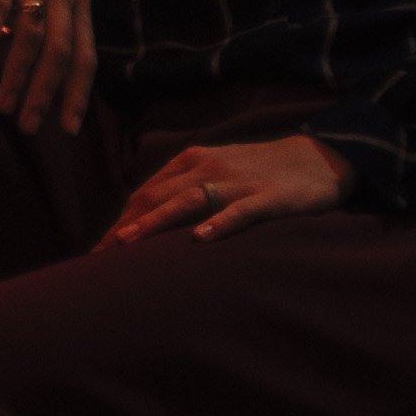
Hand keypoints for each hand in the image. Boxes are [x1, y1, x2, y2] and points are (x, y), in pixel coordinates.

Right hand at [0, 0, 91, 131]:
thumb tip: (43, 72)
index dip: (76, 93)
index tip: (65, 130)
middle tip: (28, 126)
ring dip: (18, 72)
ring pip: (31, 31)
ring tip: (2, 104)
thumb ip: (50, 19)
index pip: (84, 55)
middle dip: (45, 92)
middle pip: (60, 50)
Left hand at [101, 133, 347, 246]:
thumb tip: (143, 220)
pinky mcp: (268, 198)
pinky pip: (240, 212)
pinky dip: (219, 224)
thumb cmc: (261, 171)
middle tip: (98, 257)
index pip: (145, 193)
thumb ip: (183, 190)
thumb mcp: (217, 173)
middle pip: (157, 197)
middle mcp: (209, 168)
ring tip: (128, 243)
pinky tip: (201, 239)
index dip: (119, 221)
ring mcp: (238, 183)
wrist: (318, 158)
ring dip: (155, 222)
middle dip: (125, 226)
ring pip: (188, 201)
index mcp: (192, 162)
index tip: (96, 251)